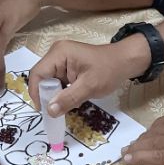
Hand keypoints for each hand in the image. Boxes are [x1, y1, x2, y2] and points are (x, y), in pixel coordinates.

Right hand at [29, 36, 149, 113]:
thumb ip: (68, 99)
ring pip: (49, 81)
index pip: (37, 74)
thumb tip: (49, 111)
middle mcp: (56, 54)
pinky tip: (72, 99)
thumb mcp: (89, 87)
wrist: (126, 61)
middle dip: (48, 95)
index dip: (37, 93)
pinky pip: (58, 81)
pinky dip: (62, 92)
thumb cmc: (109, 70)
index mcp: (59, 53)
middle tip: (56, 111)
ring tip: (66, 105)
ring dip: (56, 95)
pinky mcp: (67, 66)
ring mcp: (61, 60)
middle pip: (42, 78)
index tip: (44, 110)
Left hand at [123, 107, 163, 164]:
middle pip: (159, 129)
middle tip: (131, 145)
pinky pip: (157, 157)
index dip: (156, 128)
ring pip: (155, 143)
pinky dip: (141, 158)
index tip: (148, 134)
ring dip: (138, 148)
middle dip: (144, 138)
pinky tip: (130, 160)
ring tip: (126, 154)